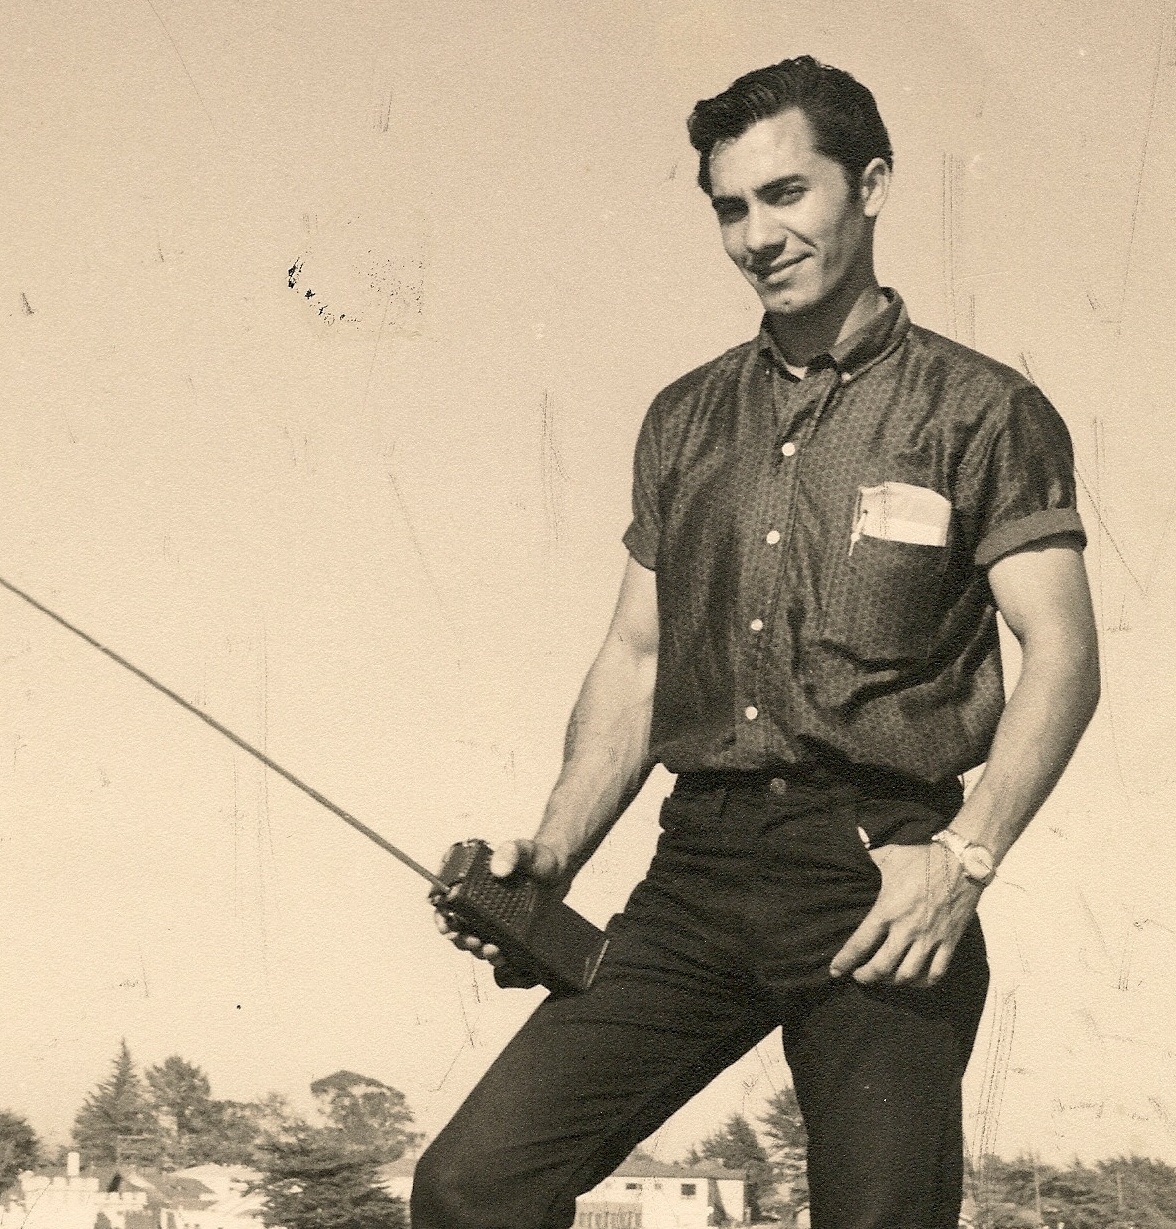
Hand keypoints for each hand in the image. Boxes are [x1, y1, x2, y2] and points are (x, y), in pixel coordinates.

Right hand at [432, 839, 566, 986]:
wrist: (559, 870)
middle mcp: (476, 902)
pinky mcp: (506, 931)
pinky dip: (496, 957)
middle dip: (461, 939)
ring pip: (475, 941)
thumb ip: (511, 852)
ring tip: (491, 950)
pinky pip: (495, 948)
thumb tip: (499, 869)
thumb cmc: (537, 856)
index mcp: (470, 881)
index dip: (441, 917)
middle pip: (457, 927)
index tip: (447, 928)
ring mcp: (490, 918)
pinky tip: (503, 957)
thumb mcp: (524, 849)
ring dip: (478, 950)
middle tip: (473, 941)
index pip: (445, 901)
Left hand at [829, 842, 982, 986]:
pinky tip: (913, 979)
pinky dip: (922, 982)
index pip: (860, 944)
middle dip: (866, 977)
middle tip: (859, 976)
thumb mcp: (889, 855)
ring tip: (883, 978)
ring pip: (907, 975)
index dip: (844, 961)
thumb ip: (868, 859)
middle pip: (881, 967)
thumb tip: (852, 847)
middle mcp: (907, 929)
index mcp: (887, 910)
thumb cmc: (922, 858)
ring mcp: (930, 938)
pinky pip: (936, 973)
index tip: (835, 971)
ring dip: (891, 982)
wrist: (962, 862)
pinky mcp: (949, 942)